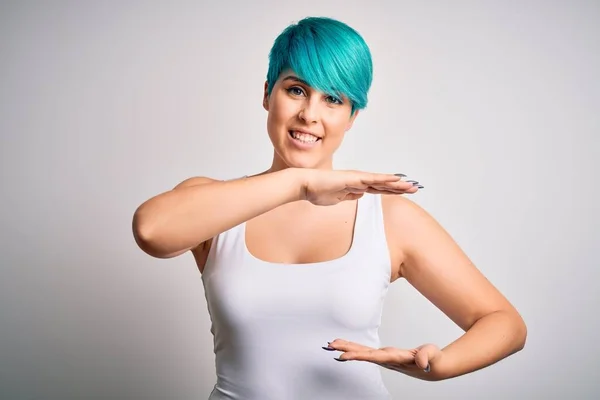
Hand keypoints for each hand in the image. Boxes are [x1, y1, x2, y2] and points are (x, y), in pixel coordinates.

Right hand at [299, 169, 421, 205]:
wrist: (305, 185)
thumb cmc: (317, 192)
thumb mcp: (337, 199)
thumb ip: (349, 196)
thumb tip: (360, 195)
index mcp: (355, 187)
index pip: (378, 190)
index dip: (391, 191)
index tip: (404, 193)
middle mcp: (358, 181)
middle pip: (383, 185)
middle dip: (400, 187)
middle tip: (415, 188)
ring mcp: (356, 178)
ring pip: (381, 181)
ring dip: (397, 183)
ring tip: (411, 184)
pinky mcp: (353, 178)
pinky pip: (372, 179)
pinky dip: (384, 179)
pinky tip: (396, 179)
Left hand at [324, 339, 440, 374]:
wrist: (435, 368)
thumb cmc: (434, 360)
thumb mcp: (433, 355)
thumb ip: (427, 357)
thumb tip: (422, 362)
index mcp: (396, 359)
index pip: (373, 357)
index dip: (358, 356)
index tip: (343, 356)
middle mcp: (387, 360)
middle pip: (363, 354)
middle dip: (346, 350)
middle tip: (329, 346)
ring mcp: (385, 358)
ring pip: (363, 352)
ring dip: (347, 348)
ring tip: (331, 344)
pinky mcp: (385, 355)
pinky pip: (366, 351)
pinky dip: (355, 348)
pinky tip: (346, 347)